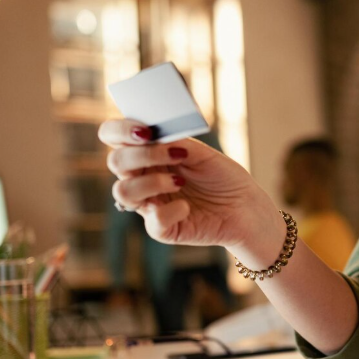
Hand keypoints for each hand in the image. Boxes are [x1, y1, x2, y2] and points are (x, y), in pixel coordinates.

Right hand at [99, 120, 281, 251]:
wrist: (245, 208)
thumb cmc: (223, 177)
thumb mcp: (202, 153)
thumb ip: (176, 140)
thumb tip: (155, 130)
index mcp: (147, 154)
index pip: (113, 136)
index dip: (119, 130)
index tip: (145, 130)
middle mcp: (142, 178)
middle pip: (115, 161)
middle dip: (142, 155)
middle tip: (175, 153)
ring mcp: (149, 204)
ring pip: (122, 192)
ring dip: (151, 182)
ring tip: (180, 182)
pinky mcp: (161, 229)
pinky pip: (152, 220)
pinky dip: (171, 211)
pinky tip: (187, 207)